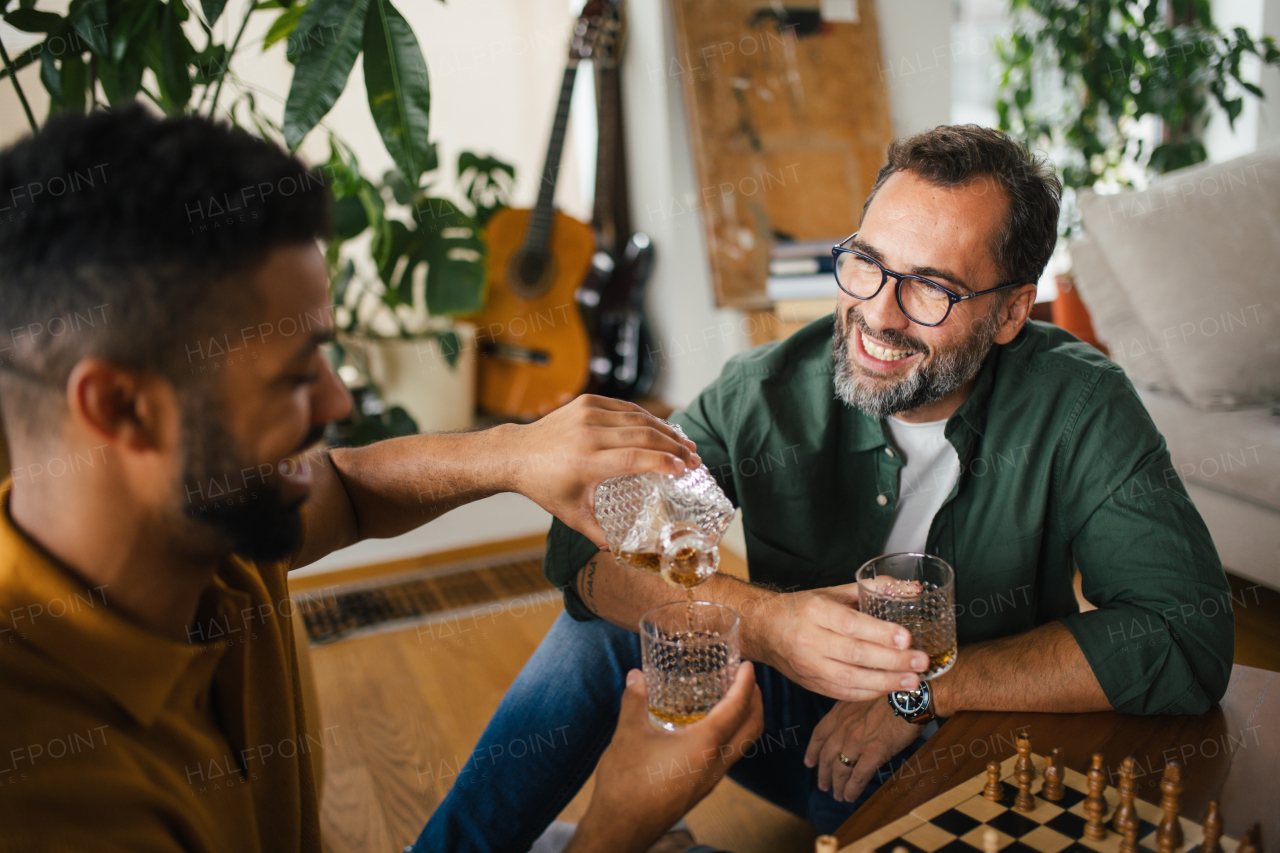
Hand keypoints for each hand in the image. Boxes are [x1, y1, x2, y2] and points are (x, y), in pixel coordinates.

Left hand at [503, 395, 699, 546]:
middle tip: (694, 458)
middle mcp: (588, 434)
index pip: (635, 458)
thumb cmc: (545, 487)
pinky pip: (626, 407)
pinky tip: (663, 428)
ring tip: (686, 443)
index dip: (664, 462)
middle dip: (674, 446)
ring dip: (666, 430)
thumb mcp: (572, 516)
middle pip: (643, 435)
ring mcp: (587, 413)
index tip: (685, 470)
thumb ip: (601, 536)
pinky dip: (647, 417)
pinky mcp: (587, 402)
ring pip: (638, 418)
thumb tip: (628, 555)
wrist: (517, 453)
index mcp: (586, 462)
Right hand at [566, 663, 763, 852]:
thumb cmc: (625, 783)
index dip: (746, 684)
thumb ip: (634, 700)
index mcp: (704, 745)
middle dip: (756, 701)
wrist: (621, 829)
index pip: (737, 708)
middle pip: (752, 728)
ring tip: (731, 699)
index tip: (747, 666)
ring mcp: (711, 779)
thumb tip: (636, 676)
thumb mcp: (627, 734)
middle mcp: (715, 763)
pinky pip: (727, 757)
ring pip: (742, 745)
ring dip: (745, 720)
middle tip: (748, 680)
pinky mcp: (701, 789)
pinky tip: (707, 728)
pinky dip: (729, 736)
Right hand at [753, 583, 928, 701]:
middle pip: (854, 654)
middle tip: (920, 661)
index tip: (906, 638)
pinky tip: (889, 689)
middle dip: (892, 660)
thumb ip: (872, 589)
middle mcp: (809, 639)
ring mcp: (809, 665)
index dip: (879, 633)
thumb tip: (911, 588)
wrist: (764, 629)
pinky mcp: (811, 683)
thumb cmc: (802, 608)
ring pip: (850, 678)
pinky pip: (843, 692)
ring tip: (912, 681)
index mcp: (815, 611)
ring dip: (885, 682)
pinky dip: (868, 692)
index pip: (850, 624)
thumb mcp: (833, 592)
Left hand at [804, 697, 921, 802]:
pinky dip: (852, 789)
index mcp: (840, 712)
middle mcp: (844, 726)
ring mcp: (857, 740)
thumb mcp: (862, 698)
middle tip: (823, 785)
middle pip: (827, 755)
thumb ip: (851, 713)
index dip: (813, 750)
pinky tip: (850, 796)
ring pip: (840, 768)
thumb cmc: (891, 696)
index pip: (819, 734)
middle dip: (823, 773)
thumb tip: (850, 729)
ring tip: (838, 795)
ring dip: (837, 785)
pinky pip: (858, 775)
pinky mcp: (873, 752)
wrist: (910, 698)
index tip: (809, 762)